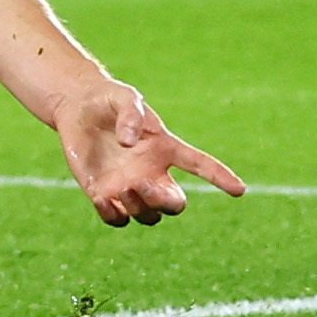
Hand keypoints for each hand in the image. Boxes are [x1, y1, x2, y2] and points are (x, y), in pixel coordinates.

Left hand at [53, 82, 244, 226]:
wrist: (77, 107)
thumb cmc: (108, 99)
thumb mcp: (124, 97)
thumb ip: (132, 114)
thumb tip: (129, 142)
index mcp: (165, 149)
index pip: (200, 165)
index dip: (220, 177)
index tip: (239, 190)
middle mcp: (151, 173)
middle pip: (175, 204)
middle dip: (166, 203)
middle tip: (143, 184)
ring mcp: (128, 187)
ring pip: (149, 217)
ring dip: (141, 209)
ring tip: (122, 187)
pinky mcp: (103, 193)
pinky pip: (117, 220)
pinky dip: (113, 215)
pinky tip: (103, 199)